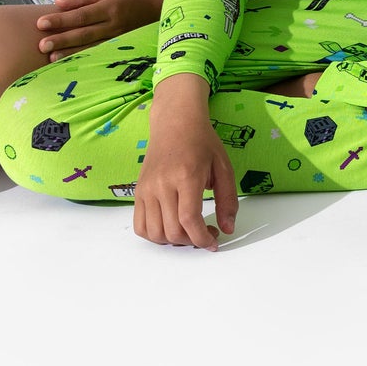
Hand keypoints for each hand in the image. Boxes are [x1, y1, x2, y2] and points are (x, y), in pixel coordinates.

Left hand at [37, 0, 163, 56]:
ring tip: (51, 57)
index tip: (41, 23)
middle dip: (62, 40)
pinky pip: (99, 54)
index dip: (61, 20)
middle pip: (84, 33)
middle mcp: (113, 25)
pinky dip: (83, 59)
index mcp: (109, 7)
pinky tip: (70, 64)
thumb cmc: (128, 0)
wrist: (156, 12)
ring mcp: (117, 39)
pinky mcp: (119, 49)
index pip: (81, 15)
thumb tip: (58, 3)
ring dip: (70, 53)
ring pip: (91, 47)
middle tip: (42, 45)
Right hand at [134, 76, 236, 249]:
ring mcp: (146, 189)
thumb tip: (228, 229)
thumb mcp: (223, 167)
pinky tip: (170, 227)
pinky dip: (154, 235)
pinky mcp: (138, 192)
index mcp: (186, 176)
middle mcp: (162, 184)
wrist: (175, 123)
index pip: (189, 220)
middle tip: (206, 233)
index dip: (202, 238)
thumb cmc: (202, 142)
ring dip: (173, 241)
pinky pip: (140, 226)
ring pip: (154, 233)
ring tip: (189, 231)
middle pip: (172, 230)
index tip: (214, 242)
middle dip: (192, 241)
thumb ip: (228, 200)